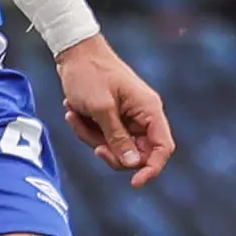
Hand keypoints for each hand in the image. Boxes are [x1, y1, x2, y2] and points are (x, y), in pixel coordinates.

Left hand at [58, 36, 173, 188]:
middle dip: (110, 152)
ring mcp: (126, 116)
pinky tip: (72, 111)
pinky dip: (85, 128)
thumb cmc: (90, 74)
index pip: (162, 147)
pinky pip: (101, 136)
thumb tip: (131, 164)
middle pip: (135, 153)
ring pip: (114, 146)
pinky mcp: (111, 116)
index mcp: (149, 110)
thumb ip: (117, 138)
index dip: (152, 167)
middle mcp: (142, 115)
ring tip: (73, 114)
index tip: (135, 182)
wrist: (73, 52)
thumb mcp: (101, 108)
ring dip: (90, 136)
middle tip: (94, 146)